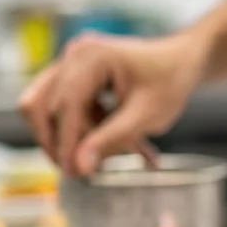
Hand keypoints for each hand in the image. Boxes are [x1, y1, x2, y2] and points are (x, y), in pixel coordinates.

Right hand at [19, 31, 208, 175]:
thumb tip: (79, 166)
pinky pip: (63, 107)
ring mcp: (71, 62)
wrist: (182, 61)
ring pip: (47, 107)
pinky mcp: (74, 74)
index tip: (74, 171)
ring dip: (70, 136)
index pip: (65, 104)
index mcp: (92, 56)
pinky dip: (81, 128)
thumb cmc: (171, 82)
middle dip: (62, 141)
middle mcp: (75, 54)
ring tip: (101, 157)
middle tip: (81, 170)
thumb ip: (112, 139)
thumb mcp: (146, 116)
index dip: (66, 141)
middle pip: (44, 106)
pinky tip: (111, 143)